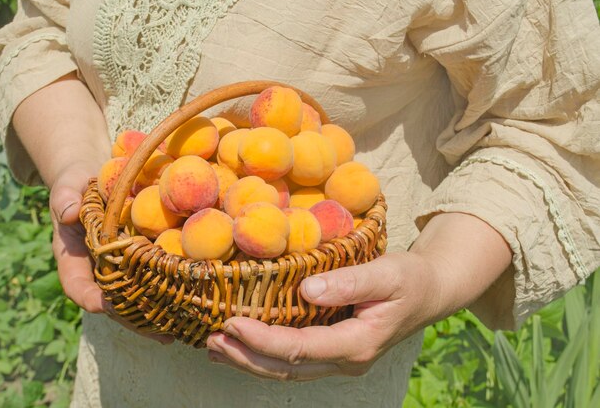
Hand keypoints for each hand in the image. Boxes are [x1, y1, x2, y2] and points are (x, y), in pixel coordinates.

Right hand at [49, 163, 173, 343]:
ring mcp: (122, 269)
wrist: (96, 179)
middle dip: (135, 320)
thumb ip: (65, 198)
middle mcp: (99, 270)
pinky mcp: (143, 261)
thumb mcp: (69, 187)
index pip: (77, 285)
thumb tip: (68, 213)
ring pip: (136, 299)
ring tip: (180, 329)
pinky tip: (192, 304)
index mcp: (75, 258)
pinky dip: (170, 293)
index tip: (105, 306)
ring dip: (157, 316)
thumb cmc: (79, 185)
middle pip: (113, 303)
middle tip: (160, 334)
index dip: (89, 298)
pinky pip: (154, 280)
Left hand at [206, 252, 439, 379]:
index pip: (300, 348)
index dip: (262, 339)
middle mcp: (345, 360)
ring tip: (215, 347)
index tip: (231, 323)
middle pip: (287, 368)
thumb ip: (351, 282)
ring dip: (250, 360)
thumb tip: (306, 290)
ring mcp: (339, 359)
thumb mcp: (389, 273)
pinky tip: (242, 345)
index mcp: (358, 344)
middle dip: (246, 357)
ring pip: (287, 369)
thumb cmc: (412, 279)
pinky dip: (264, 354)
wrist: (430, 291)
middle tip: (212, 340)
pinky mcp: (333, 350)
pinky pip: (293, 359)